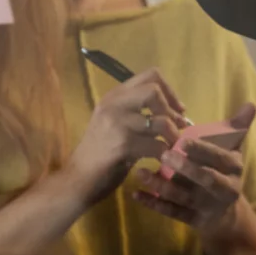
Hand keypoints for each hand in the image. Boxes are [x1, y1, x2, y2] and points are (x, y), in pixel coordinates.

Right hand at [61, 68, 186, 210]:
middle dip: (171, 110)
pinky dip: (164, 153)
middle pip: (154, 91)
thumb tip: (177, 112)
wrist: (77, 178)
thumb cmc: (100, 152)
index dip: (171, 91)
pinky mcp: (122, 145)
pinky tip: (161, 159)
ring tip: (170, 145)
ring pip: (160, 121)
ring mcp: (117, 124)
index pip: (151, 75)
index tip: (178, 109)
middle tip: (177, 127)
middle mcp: (114, 104)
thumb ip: (139, 112)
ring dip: (172, 135)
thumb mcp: (116, 123)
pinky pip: (156, 145)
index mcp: (114, 96)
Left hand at [130, 101, 255, 235]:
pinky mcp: (192, 220)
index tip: (183, 141)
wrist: (225, 212)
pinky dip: (154, 204)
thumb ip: (237, 127)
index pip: (219, 157)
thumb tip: (251, 103)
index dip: (203, 150)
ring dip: (162, 186)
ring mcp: (207, 206)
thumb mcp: (232, 149)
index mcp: (233, 167)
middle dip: (185, 168)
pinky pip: (172, 213)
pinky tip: (136, 194)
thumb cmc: (223, 170)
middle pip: (206, 179)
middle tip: (163, 154)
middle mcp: (225, 188)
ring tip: (141, 172)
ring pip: (185, 197)